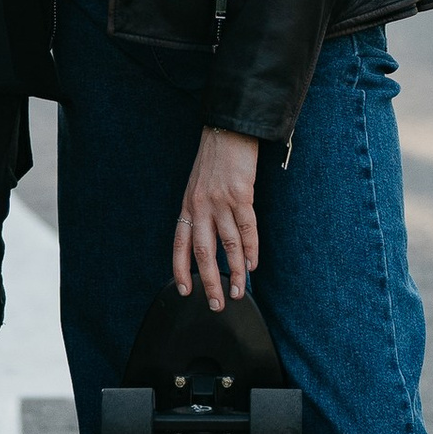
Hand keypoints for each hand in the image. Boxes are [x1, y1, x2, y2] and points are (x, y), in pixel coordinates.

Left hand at [173, 125, 261, 312]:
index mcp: (188, 205)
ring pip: (228, 246)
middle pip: (203, 253)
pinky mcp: (241, 195)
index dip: (180, 270)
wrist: (228, 129)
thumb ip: (199, 210)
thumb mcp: (197, 185)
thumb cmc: (215, 158)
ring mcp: (220, 202)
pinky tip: (253, 264)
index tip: (185, 291)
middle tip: (217, 304)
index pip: (179, 244)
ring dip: (236, 272)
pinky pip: (247, 229)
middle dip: (210, 283)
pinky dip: (251, 250)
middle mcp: (201, 207)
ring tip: (240, 291)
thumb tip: (206, 235)